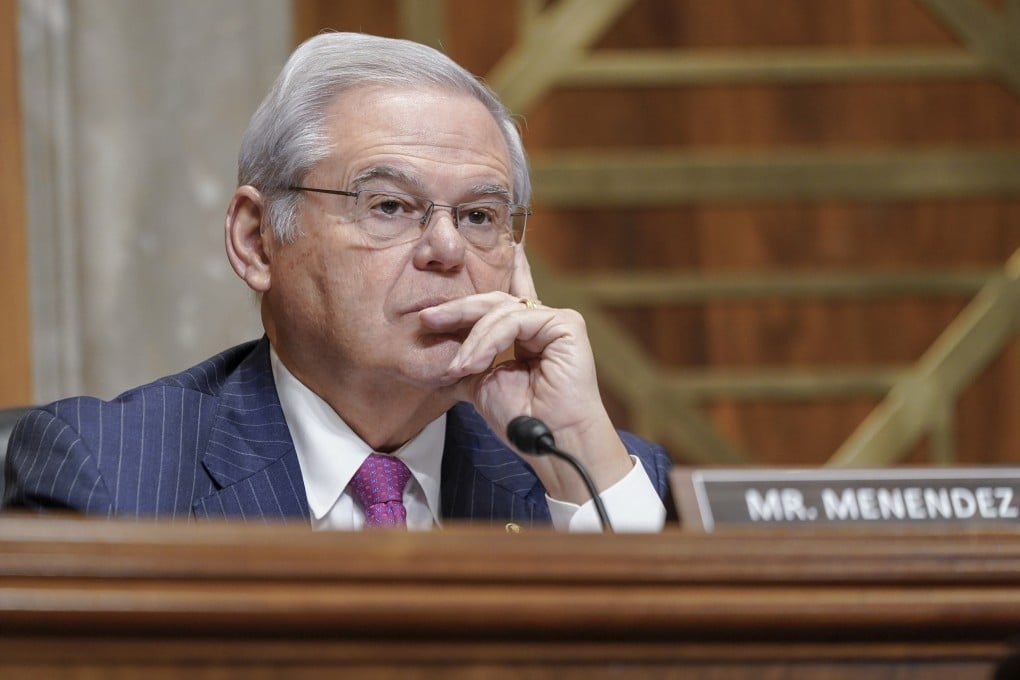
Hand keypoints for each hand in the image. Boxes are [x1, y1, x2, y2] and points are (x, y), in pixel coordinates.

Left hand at [418, 247, 632, 502]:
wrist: (549, 441)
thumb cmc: (522, 419)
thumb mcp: (482, 384)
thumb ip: (468, 360)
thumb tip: (438, 352)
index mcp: (528, 334)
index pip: (505, 299)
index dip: (493, 277)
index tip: (469, 256)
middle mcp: (543, 322)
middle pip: (494, 302)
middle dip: (458, 309)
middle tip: (427, 318)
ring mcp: (556, 320)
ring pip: (500, 311)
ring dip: (472, 340)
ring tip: (457, 367)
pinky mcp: (565, 324)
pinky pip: (515, 320)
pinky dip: (489, 340)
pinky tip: (475, 361)